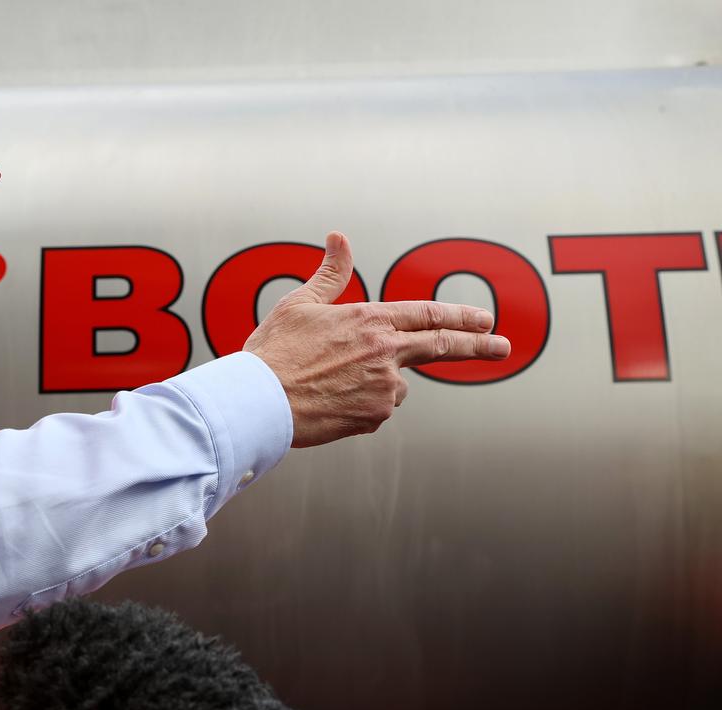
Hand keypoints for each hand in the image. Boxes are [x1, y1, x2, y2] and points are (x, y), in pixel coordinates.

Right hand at [242, 232, 510, 447]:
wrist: (258, 401)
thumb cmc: (273, 351)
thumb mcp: (300, 304)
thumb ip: (330, 275)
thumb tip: (338, 239)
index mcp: (370, 320)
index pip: (429, 314)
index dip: (462, 316)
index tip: (486, 320)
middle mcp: (386, 352)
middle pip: (443, 346)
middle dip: (478, 346)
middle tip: (503, 347)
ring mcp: (384, 388)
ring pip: (394, 384)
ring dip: (374, 383)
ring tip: (329, 383)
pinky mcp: (375, 417)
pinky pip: (376, 410)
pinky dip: (359, 406)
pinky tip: (329, 402)